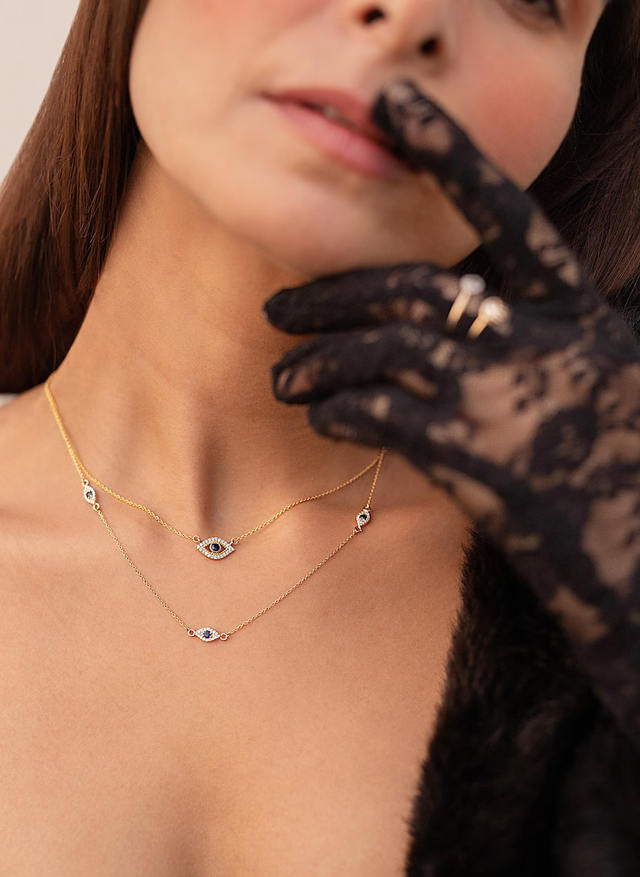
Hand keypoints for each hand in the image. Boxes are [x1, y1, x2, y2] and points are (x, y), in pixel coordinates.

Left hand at [262, 78, 639, 741]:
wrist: (637, 557)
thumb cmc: (614, 471)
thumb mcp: (601, 378)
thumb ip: (540, 335)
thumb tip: (467, 308)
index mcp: (574, 312)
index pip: (509, 216)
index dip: (454, 156)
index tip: (399, 110)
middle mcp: (537, 339)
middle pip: (414, 290)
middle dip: (332, 297)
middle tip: (277, 311)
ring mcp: (502, 396)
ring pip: (383, 349)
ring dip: (318, 360)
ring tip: (283, 378)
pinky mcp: (470, 457)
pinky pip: (379, 414)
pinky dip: (338, 409)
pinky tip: (320, 416)